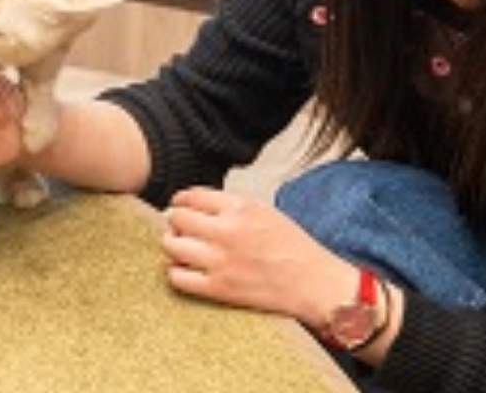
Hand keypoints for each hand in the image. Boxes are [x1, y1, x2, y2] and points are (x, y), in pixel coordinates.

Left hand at [161, 186, 354, 326]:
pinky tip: (186, 269)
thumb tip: (191, 203)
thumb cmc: (291, 246)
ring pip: (171, 245)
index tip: (180, 206)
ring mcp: (221, 261)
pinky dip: (175, 272)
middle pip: (176, 218)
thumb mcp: (263, 210)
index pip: (191, 196)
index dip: (181, 200)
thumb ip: (228, 204)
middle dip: (174, 221)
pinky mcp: (220, 288)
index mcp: (239, 208)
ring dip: (172, 244)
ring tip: (181, 248)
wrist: (314, 283)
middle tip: (179, 228)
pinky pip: (177, 277)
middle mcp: (227, 232)